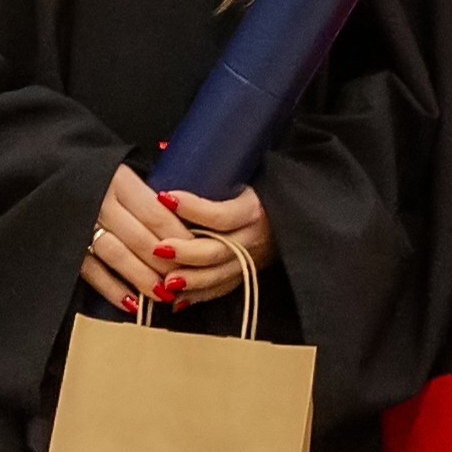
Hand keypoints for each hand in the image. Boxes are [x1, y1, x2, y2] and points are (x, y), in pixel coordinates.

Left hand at [81, 164, 273, 313]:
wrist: (294, 213)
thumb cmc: (257, 188)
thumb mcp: (242, 174)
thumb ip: (209, 171)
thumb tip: (164, 151)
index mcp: (253, 209)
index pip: (221, 214)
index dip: (192, 208)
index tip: (164, 196)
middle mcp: (254, 237)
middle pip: (217, 250)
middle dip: (184, 252)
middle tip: (157, 248)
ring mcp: (252, 259)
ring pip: (218, 275)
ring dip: (190, 281)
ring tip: (163, 283)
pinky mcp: (248, 274)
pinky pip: (222, 289)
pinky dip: (199, 295)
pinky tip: (177, 299)